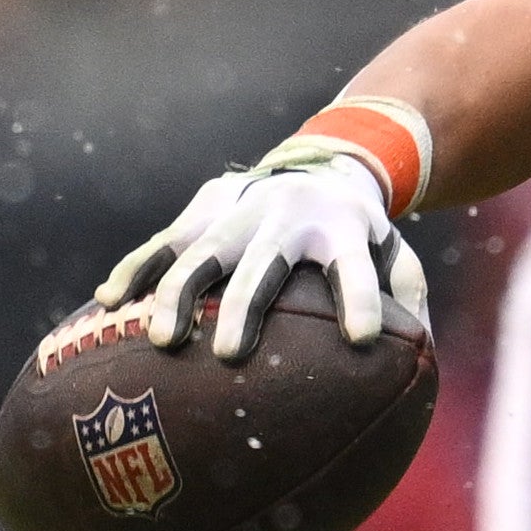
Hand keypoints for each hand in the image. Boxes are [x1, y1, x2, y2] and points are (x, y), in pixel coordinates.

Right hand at [94, 152, 418, 359]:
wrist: (320, 168)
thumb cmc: (361, 238)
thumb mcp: (396, 259)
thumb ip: (409, 303)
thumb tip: (421, 362)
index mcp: (343, 230)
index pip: (354, 267)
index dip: (361, 299)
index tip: (363, 339)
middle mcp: (288, 217)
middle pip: (263, 262)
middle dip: (245, 305)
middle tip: (229, 353)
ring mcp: (239, 211)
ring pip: (199, 251)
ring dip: (177, 293)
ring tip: (159, 339)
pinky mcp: (202, 211)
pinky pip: (162, 244)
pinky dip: (135, 270)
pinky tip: (108, 302)